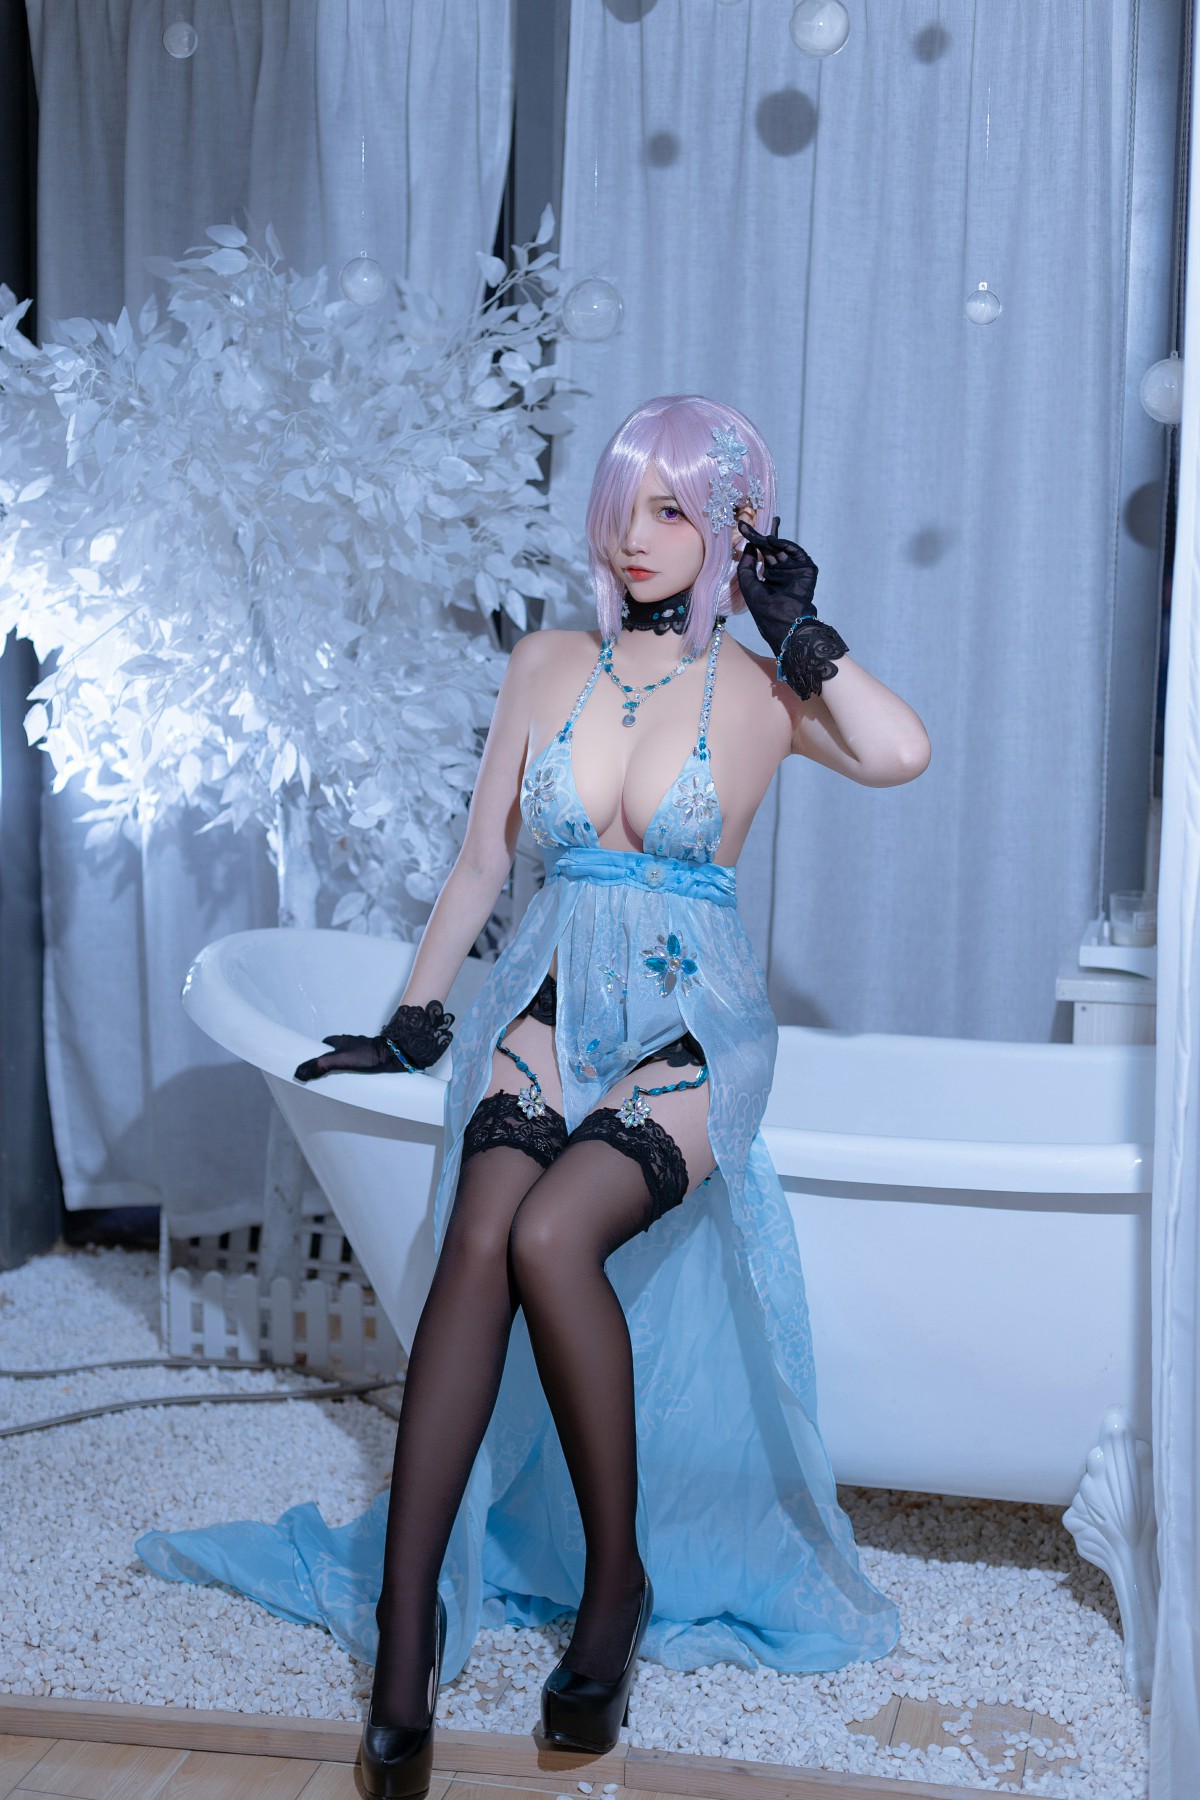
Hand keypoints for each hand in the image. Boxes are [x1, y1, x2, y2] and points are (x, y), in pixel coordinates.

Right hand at [293, 999, 454, 1082]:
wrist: (394, 1054)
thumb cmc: (368, 1055)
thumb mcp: (339, 1061)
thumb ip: (320, 1066)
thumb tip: (300, 1072)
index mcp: (342, 1041)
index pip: (327, 1042)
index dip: (319, 1049)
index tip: (314, 1058)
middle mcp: (353, 1042)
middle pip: (338, 1047)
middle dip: (332, 1055)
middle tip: (327, 1067)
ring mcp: (365, 1048)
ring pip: (351, 1053)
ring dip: (345, 1060)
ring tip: (341, 1073)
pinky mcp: (375, 1055)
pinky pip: (362, 1059)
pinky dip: (358, 1065)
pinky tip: (359, 1074)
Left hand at [735, 515, 818, 650]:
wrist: (785, 622)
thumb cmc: (764, 609)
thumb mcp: (748, 584)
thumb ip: (746, 564)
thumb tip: (748, 545)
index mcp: (770, 576)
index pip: (762, 553)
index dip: (753, 540)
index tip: (742, 527)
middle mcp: (782, 571)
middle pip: (771, 547)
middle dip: (760, 534)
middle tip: (747, 521)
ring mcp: (795, 570)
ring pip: (782, 547)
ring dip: (769, 537)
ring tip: (758, 533)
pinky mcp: (807, 569)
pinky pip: (795, 552)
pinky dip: (783, 544)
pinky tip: (771, 540)